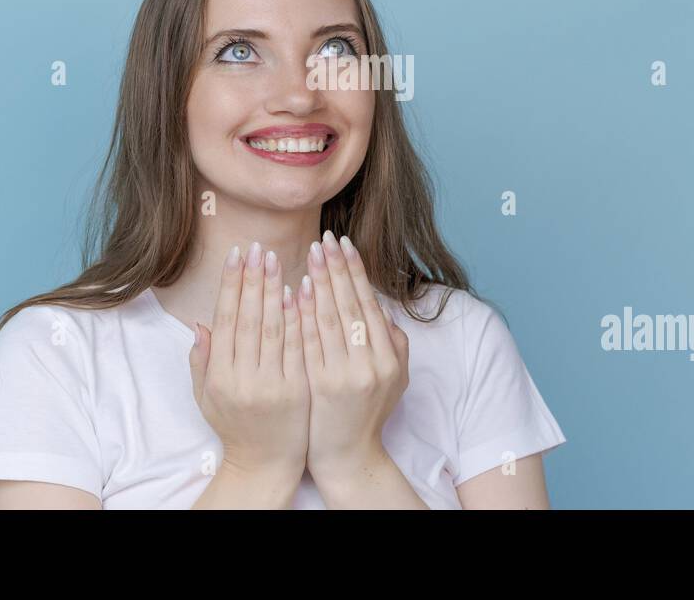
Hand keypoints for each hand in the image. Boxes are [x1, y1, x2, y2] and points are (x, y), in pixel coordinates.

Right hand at [189, 242, 309, 480]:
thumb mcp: (206, 396)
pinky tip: (300, 293)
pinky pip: (298, 348)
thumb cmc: (235, 426)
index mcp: (219, 377)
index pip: (226, 320)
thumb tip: (200, 323)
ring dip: (276, 291)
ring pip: (274, 329)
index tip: (237, 255)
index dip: (231, 285)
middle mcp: (243, 380)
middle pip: (249, 319)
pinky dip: (298, 319)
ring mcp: (272, 386)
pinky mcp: (298, 390)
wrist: (265, 466)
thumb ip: (201, 360)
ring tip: (279, 259)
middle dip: (254, 279)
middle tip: (259, 247)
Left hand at [298, 230, 409, 482]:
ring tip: (310, 253)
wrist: (348, 455)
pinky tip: (297, 291)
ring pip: (331, 319)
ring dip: (321, 282)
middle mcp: (372, 363)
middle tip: (325, 237)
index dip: (356, 271)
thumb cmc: (368, 411)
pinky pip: (311, 342)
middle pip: (351, 305)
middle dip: (337, 267)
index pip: (369, 303)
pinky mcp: (323, 385)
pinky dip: (304, 314)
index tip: (344, 242)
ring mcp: (347, 375)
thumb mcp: (396, 378)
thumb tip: (383, 307)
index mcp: (390, 356)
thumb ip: (394, 342)